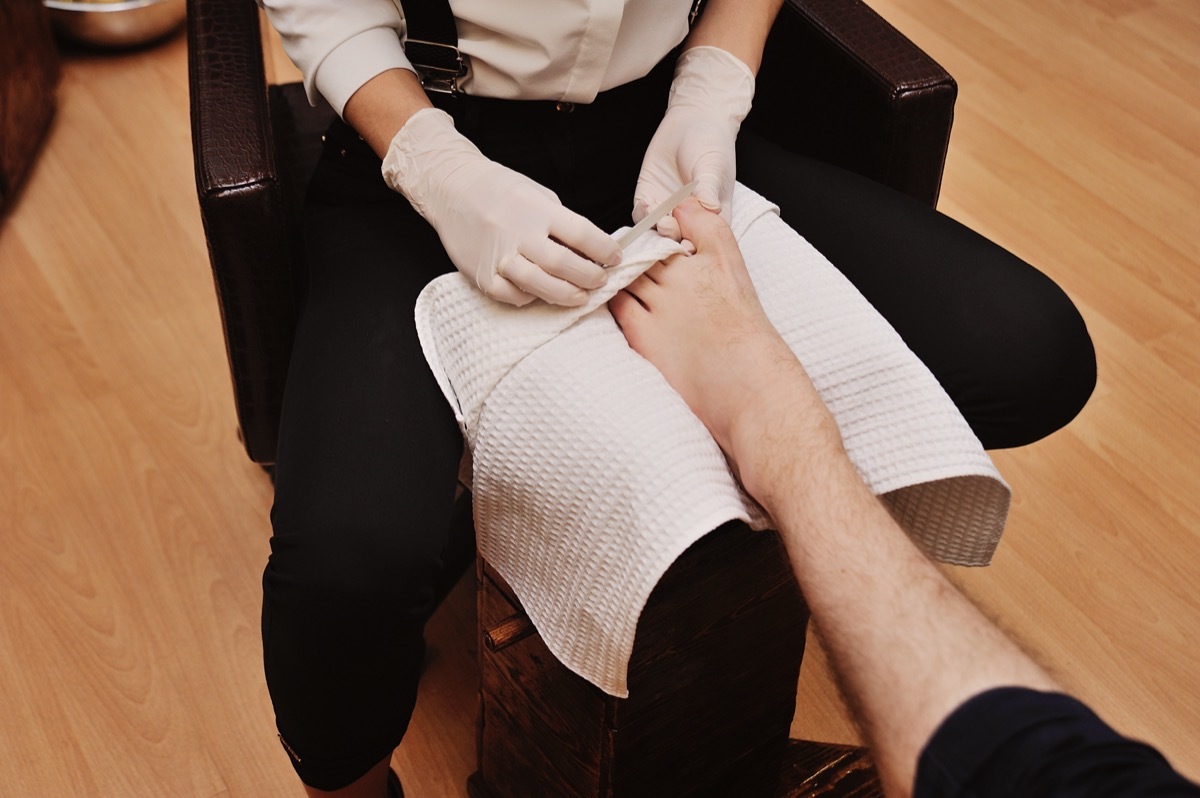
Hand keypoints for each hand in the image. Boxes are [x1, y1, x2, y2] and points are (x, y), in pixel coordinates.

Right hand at [382, 109, 621, 305]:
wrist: (451, 188)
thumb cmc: (498, 189)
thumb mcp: (536, 193)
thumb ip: (560, 221)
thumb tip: (590, 249)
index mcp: (536, 208)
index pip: (581, 234)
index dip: (604, 250)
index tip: (615, 257)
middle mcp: (518, 232)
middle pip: (563, 264)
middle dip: (589, 277)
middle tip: (601, 281)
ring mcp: (497, 255)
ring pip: (539, 285)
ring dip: (566, 295)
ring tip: (581, 296)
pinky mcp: (480, 274)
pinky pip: (511, 295)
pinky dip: (530, 298)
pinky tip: (540, 294)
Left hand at [633, 47, 754, 238]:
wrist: (692, 121)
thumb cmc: (712, 143)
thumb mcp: (713, 166)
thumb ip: (709, 188)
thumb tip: (712, 209)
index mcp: (712, 217)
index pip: (705, 241)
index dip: (697, 246)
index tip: (690, 244)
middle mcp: (689, 219)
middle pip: (679, 241)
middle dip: (673, 240)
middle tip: (671, 230)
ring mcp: (667, 211)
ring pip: (657, 232)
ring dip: (656, 230)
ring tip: (659, 219)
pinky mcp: (649, 198)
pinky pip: (642, 215)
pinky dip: (643, 214)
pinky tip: (648, 204)